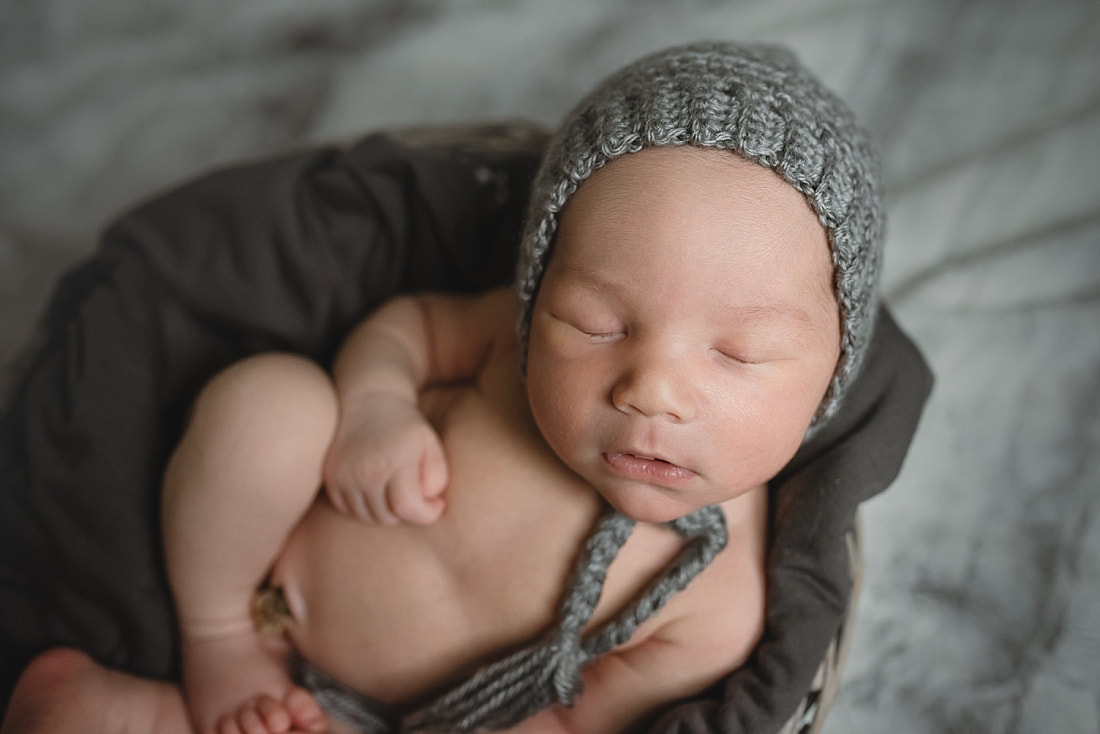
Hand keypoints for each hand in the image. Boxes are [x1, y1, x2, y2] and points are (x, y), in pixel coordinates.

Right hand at [323, 393, 447, 523]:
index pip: (407, 507)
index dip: (426, 513)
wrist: (368, 402)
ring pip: (368, 517)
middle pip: (388, 516)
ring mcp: (345, 476)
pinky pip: (349, 510)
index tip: (436, 505)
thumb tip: (428, 502)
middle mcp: (366, 471)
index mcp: (394, 460)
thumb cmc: (405, 427)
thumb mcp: (431, 444)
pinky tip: (376, 489)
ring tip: (395, 490)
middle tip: (414, 492)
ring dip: (385, 511)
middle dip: (407, 511)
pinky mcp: (331, 479)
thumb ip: (437, 476)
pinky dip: (365, 507)